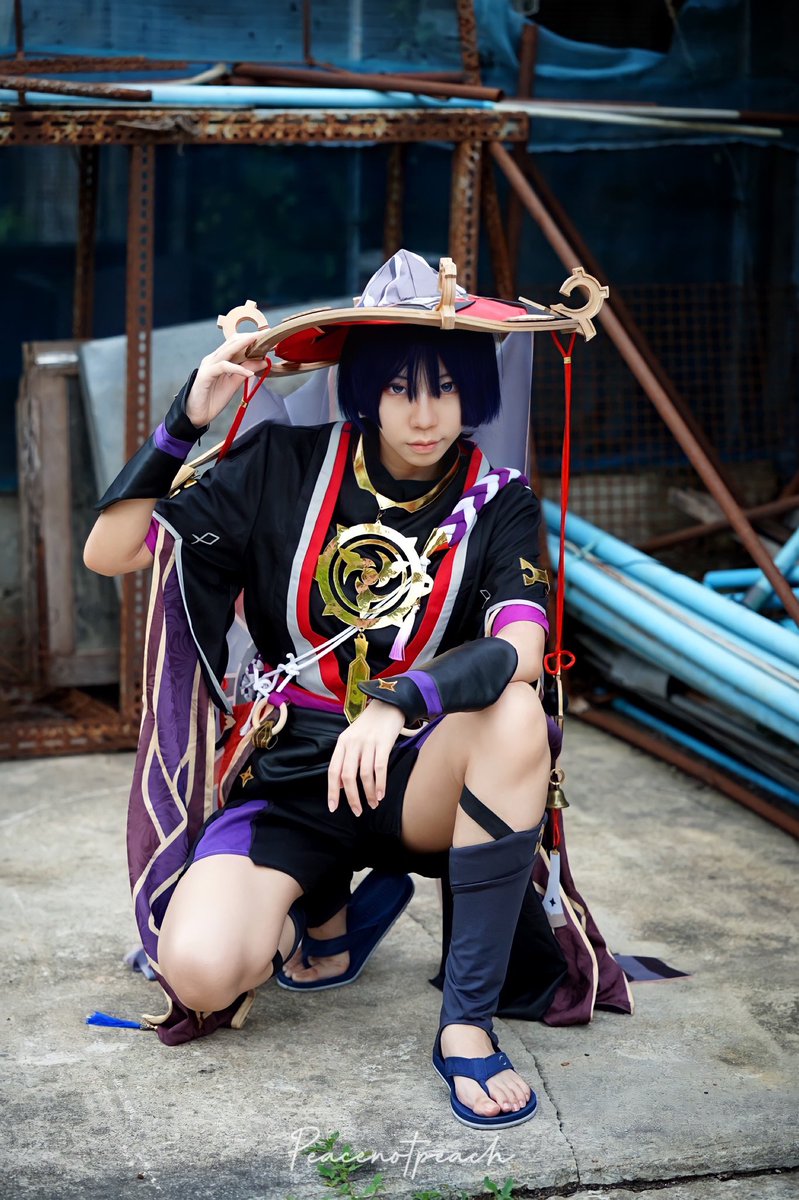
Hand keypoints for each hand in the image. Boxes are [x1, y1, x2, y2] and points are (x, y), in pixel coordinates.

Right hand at [185, 331, 270, 428]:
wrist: (197, 414)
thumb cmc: (213, 398)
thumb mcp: (234, 383)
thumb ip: (246, 371)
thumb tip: (263, 361)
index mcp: (220, 359)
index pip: (236, 343)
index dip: (251, 338)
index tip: (266, 337)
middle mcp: (214, 358)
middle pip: (232, 342)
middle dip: (250, 337)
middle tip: (266, 334)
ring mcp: (209, 365)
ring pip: (227, 350)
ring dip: (244, 346)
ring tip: (260, 345)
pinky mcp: (206, 375)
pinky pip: (223, 367)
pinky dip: (237, 369)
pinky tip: (249, 373)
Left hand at [327, 700, 405, 815]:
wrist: (389, 704)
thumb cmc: (370, 725)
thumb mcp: (352, 739)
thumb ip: (345, 760)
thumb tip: (341, 787)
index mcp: (342, 743)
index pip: (333, 771)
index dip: (332, 791)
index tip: (333, 807)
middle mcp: (352, 743)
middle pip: (347, 776)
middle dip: (352, 797)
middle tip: (357, 811)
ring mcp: (368, 742)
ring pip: (364, 774)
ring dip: (368, 794)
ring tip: (373, 805)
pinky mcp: (383, 742)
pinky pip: (380, 768)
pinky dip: (380, 784)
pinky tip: (381, 795)